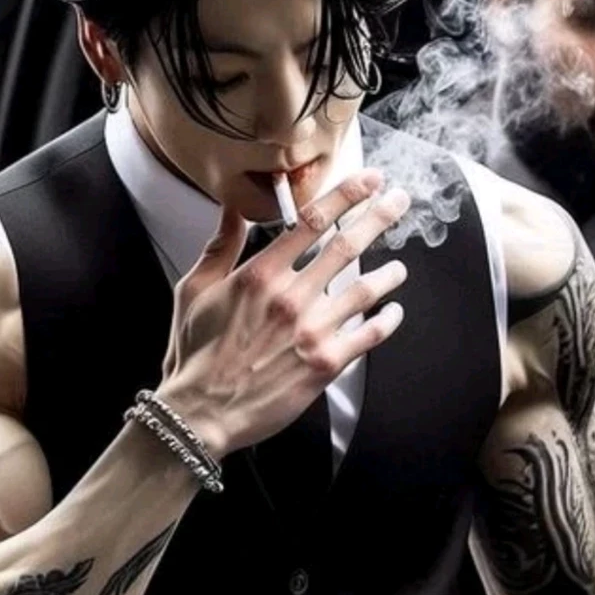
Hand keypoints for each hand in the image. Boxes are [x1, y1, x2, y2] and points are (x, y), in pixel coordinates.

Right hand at [156, 168, 409, 460]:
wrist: (201, 412)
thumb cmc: (195, 353)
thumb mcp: (194, 290)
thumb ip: (220, 247)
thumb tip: (232, 209)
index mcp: (260, 274)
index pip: (312, 222)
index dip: (346, 196)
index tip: (368, 181)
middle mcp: (292, 298)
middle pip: (347, 246)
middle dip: (379, 218)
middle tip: (399, 201)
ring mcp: (313, 331)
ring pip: (365, 290)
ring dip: (389, 273)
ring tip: (400, 266)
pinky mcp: (326, 364)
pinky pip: (369, 335)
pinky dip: (387, 320)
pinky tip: (393, 312)